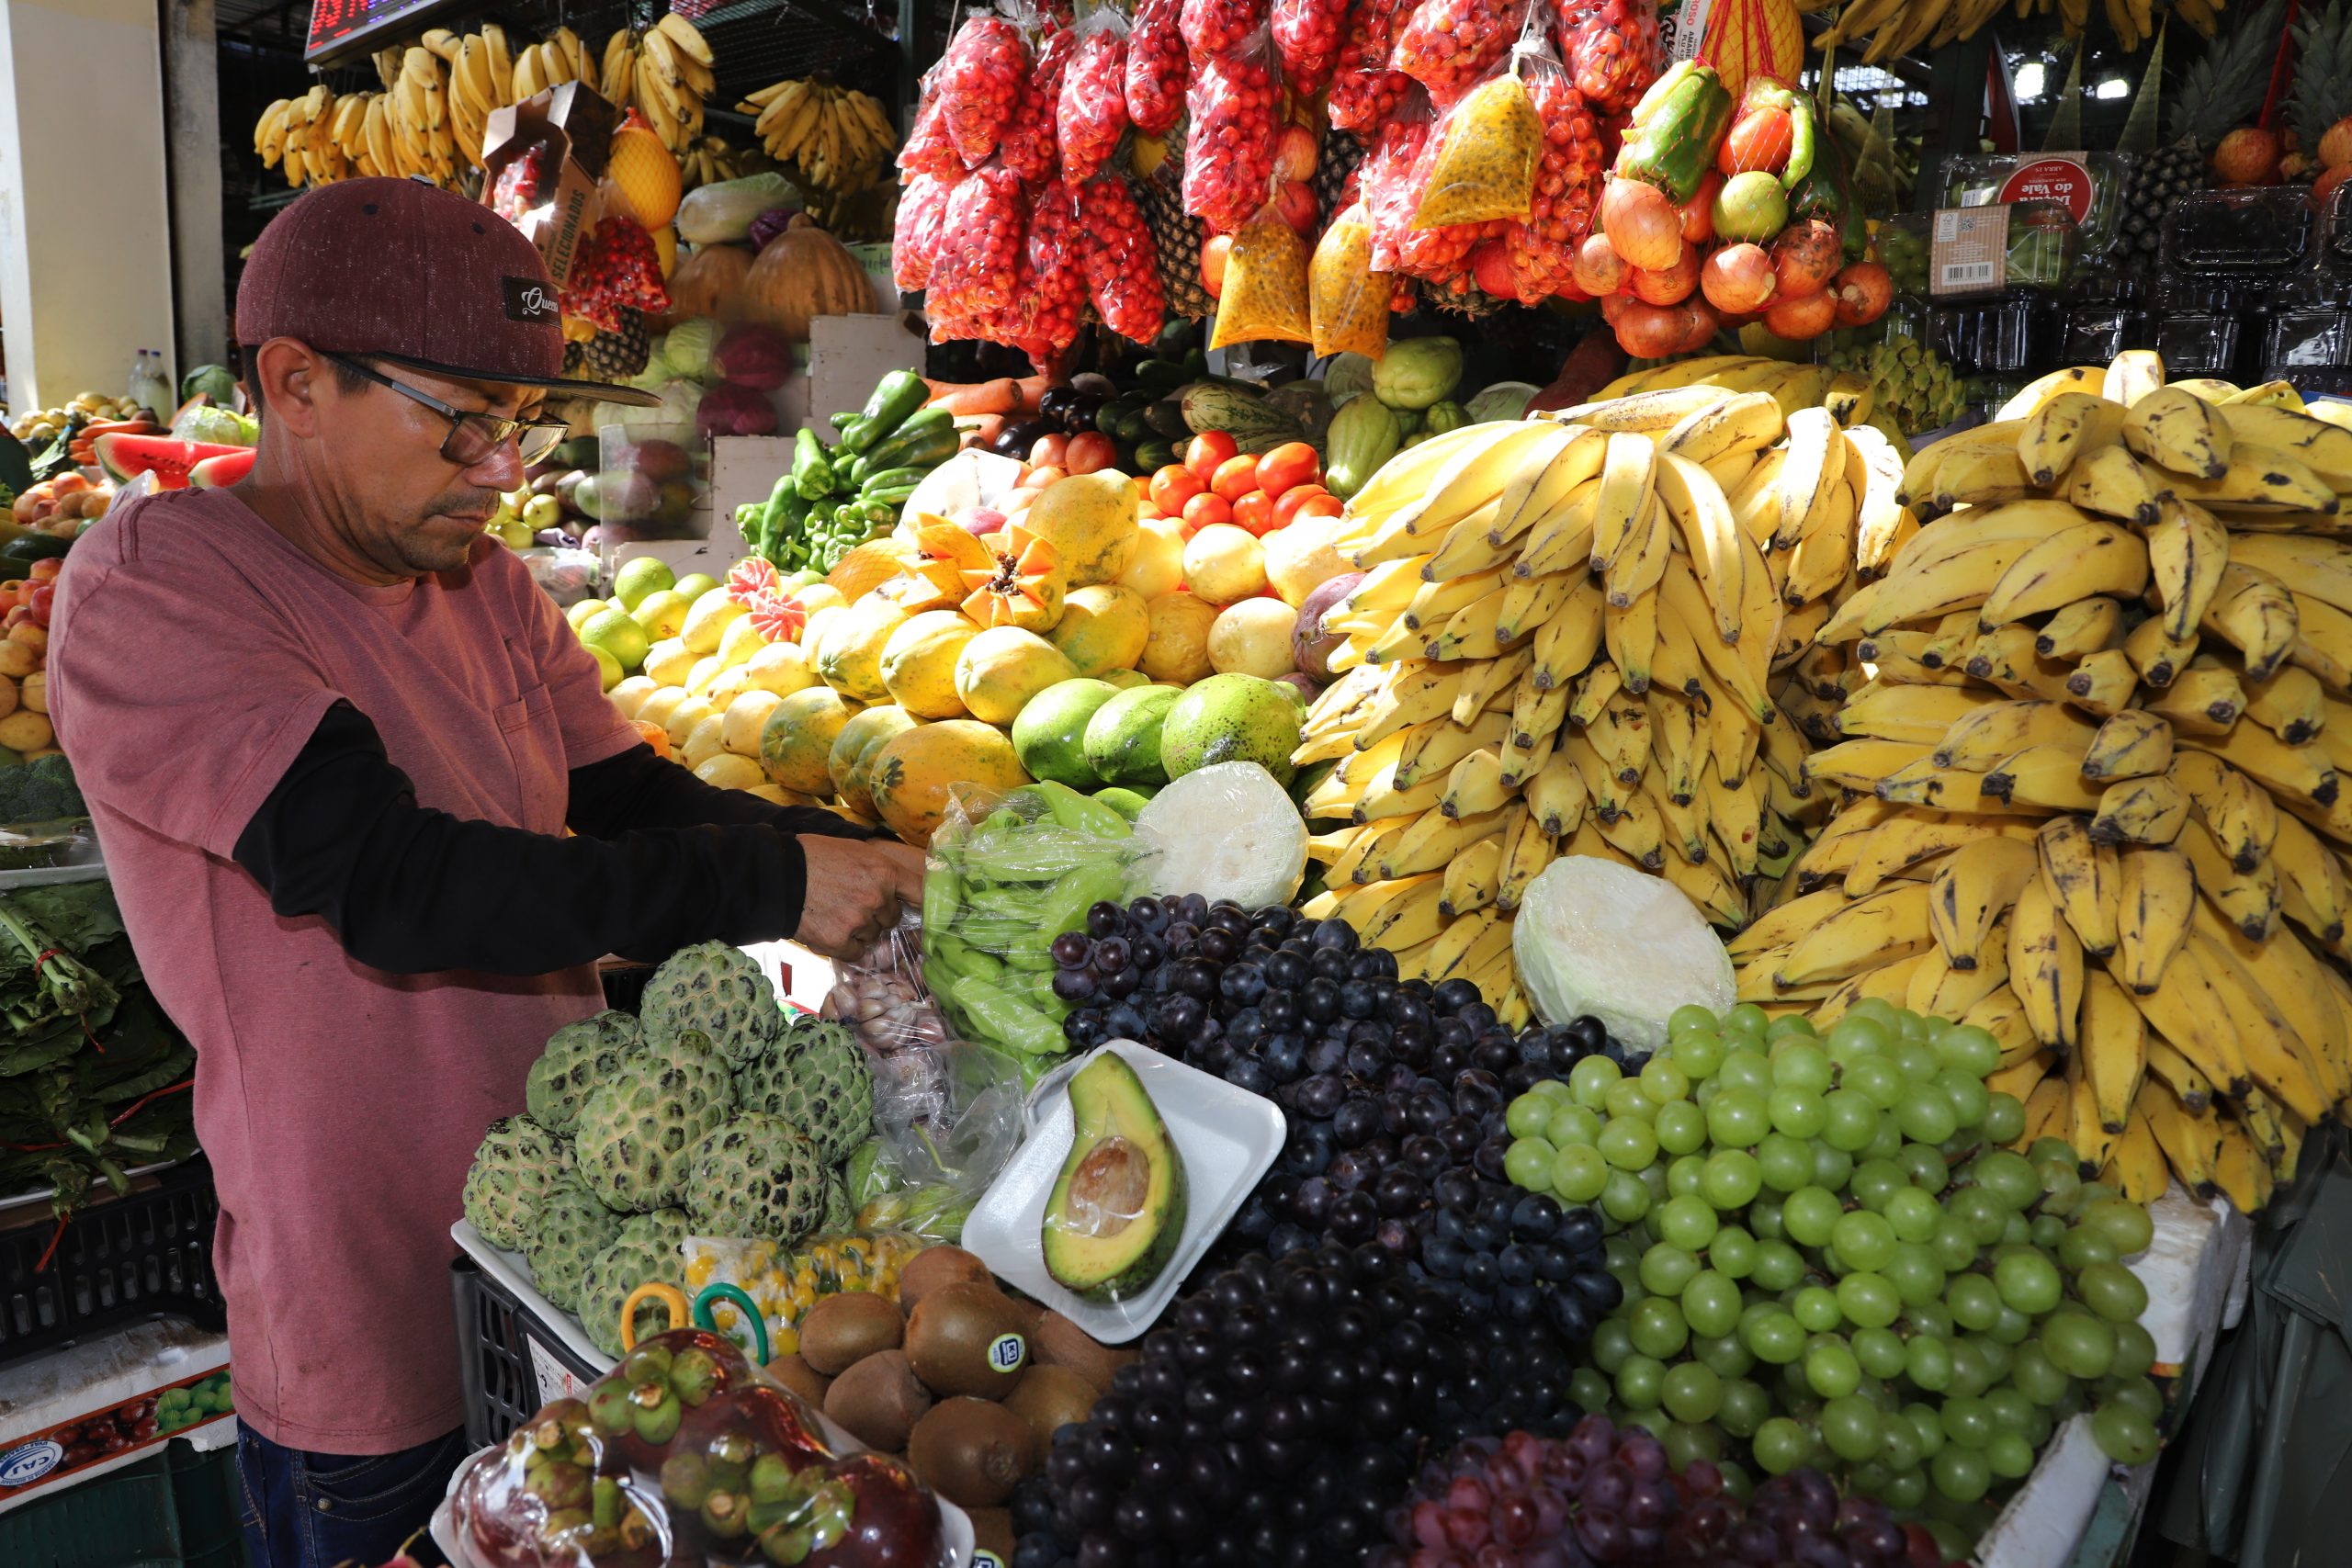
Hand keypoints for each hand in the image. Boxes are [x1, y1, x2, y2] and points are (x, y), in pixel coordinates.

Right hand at [792, 835, 926, 959]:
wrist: (778, 875)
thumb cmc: (814, 856)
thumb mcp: (855, 851)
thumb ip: (879, 871)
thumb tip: (896, 888)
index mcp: (884, 872)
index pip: (919, 894)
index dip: (919, 903)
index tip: (917, 908)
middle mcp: (877, 898)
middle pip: (892, 918)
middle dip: (878, 914)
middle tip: (852, 903)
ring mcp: (859, 922)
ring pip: (873, 936)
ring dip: (859, 930)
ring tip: (834, 913)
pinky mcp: (839, 941)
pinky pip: (855, 953)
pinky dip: (845, 946)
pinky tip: (829, 929)